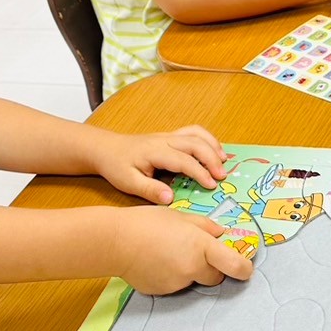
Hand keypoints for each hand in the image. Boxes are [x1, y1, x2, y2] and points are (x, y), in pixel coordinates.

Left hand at [93, 125, 226, 203]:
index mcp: (155, 152)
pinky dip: (207, 139)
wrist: (105, 148)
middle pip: (195, 143)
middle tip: (223, 176)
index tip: (211, 185)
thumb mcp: (128, 183)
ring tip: (225, 161)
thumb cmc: (116, 166)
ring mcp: (168, 136)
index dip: (200, 172)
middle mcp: (164, 140)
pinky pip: (192, 132)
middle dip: (212, 158)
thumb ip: (150, 190)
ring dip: (213, 145)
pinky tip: (214, 151)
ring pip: (196, 134)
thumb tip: (171, 198)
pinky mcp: (170, 136)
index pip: (183, 160)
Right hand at [112, 206, 252, 293]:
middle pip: (216, 277)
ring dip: (188, 270)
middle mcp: (193, 268)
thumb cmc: (147, 222)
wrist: (115, 241)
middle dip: (213, 268)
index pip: (235, 266)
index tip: (245, 267)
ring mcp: (177, 283)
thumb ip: (204, 227)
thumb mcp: (180, 216)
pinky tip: (155, 261)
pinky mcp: (162, 291)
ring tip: (167, 252)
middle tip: (198, 253)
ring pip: (193, 280)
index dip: (244, 268)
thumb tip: (219, 235)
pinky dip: (170, 275)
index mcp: (201, 247)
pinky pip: (174, 284)